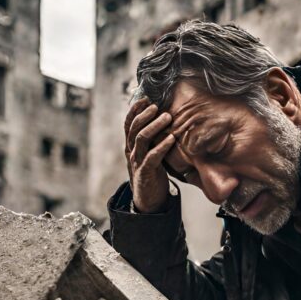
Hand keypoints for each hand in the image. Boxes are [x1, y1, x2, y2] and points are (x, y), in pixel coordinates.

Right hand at [124, 97, 176, 212]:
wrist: (148, 201)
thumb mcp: (150, 154)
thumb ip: (153, 141)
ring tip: (167, 117)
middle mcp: (131, 152)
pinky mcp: (145, 172)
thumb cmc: (152, 174)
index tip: (145, 99)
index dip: (135, 110)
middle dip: (145, 115)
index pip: (128, 124)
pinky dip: (162, 146)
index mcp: (131, 146)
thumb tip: (166, 122)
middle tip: (157, 106)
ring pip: (141, 139)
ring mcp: (137, 162)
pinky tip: (172, 138)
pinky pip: (152, 156)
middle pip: (134, 128)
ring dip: (154, 126)